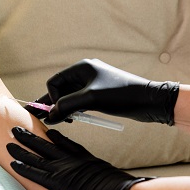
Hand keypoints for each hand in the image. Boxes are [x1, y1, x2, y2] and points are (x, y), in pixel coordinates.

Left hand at [8, 126, 150, 189]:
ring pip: (36, 155)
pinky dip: (24, 167)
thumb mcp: (111, 175)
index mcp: (84, 157)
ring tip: (10, 137)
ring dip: (22, 147)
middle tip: (18, 127)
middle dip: (31, 136)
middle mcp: (71, 161)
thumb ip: (103, 173)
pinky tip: (13, 162)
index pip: (65, 144)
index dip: (54, 137)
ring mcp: (64, 171)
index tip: (46, 129)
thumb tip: (109, 179)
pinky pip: (36, 174)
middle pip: (46, 144)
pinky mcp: (59, 184)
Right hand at [31, 58, 178, 124]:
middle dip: (53, 103)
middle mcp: (85, 73)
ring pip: (70, 96)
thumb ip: (68, 105)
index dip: (52, 97)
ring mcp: (92, 84)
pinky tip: (71, 119)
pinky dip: (74, 110)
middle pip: (61, 89)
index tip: (55, 113)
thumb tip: (50, 115)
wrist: (149, 101)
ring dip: (64, 108)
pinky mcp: (99, 94)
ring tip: (59, 121)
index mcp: (81, 67)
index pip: (55, 81)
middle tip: (40, 118)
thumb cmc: (121, 95)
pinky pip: (80, 101)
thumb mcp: (91, 99)